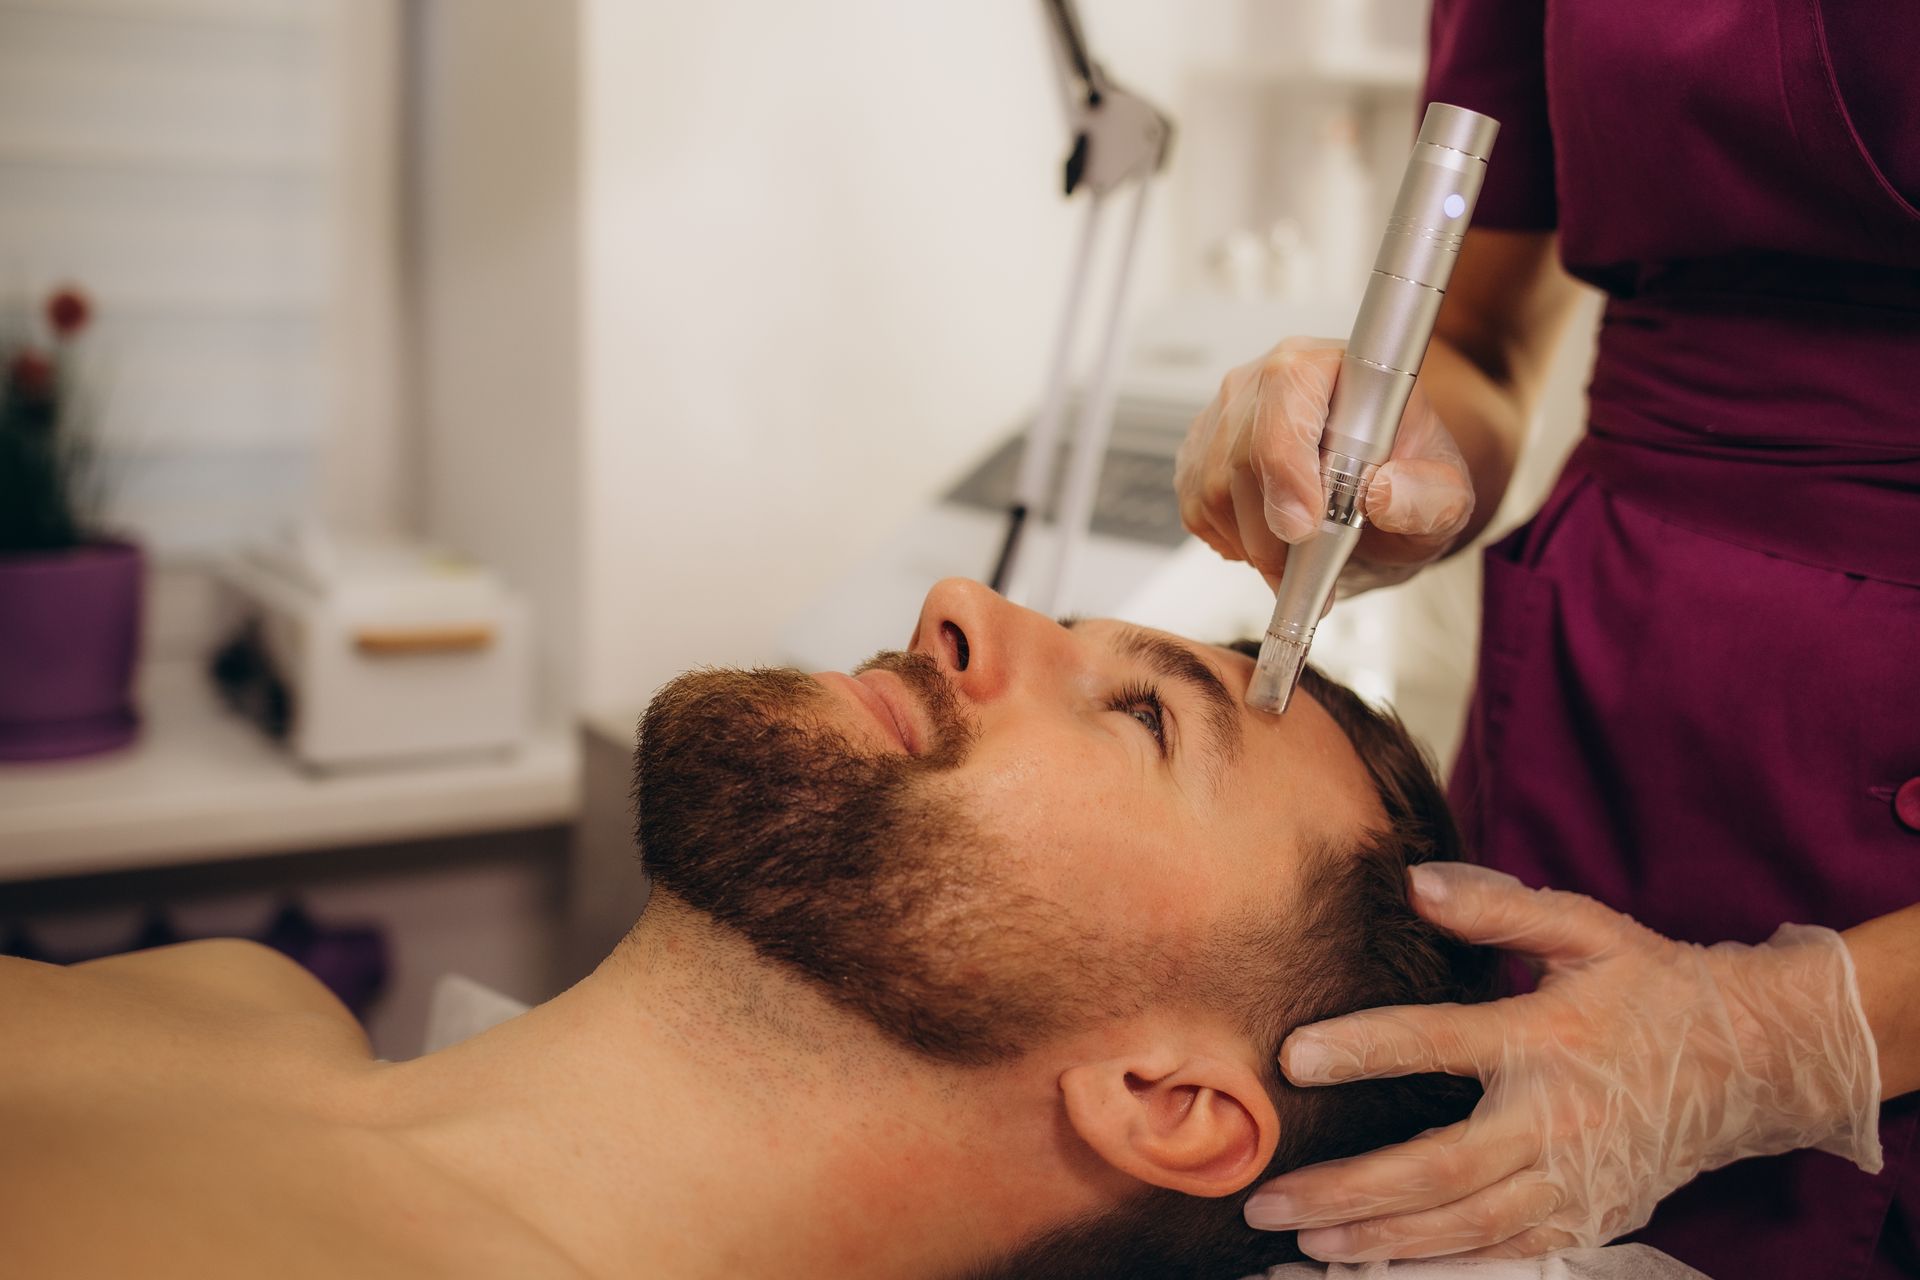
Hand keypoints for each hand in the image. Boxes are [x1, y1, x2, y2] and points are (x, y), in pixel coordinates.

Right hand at [1173, 336, 1473, 594]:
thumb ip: (1429, 495)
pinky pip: (1197, 507)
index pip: (1287, 395)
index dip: (1288, 466)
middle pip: (1242, 457)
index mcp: (1327, 364)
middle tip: (1309, 569)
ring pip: (1214, 490)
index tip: (1305, 528)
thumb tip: (1383, 496)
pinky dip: (1231, 540)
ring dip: (1254, 544)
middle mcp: (1265, 379)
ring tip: (1298, 562)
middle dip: (1273, 530)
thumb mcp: (1447, 493)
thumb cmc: (1410, 475)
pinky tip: (1270, 541)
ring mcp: (1225, 414)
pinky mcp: (1202, 452)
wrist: (1386, 481)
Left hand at [1243, 862, 1884, 1260]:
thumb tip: (1415, 882)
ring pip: (1463, 1225)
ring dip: (1379, 1237)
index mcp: (1545, 1039)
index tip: (1294, 1058)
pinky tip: (1381, 1262)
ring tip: (1307, 1240)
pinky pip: (1505, 1252)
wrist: (1754, 1064)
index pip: (1439, 1043)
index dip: (1364, 1050)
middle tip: (1268, 1198)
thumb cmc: (1653, 987)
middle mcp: (1556, 1119)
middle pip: (1437, 1167)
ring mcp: (1574, 1181)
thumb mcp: (1585, 929)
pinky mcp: (1589, 1219)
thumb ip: (1498, 909)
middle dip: (1347, 1187)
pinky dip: (1441, 1262)